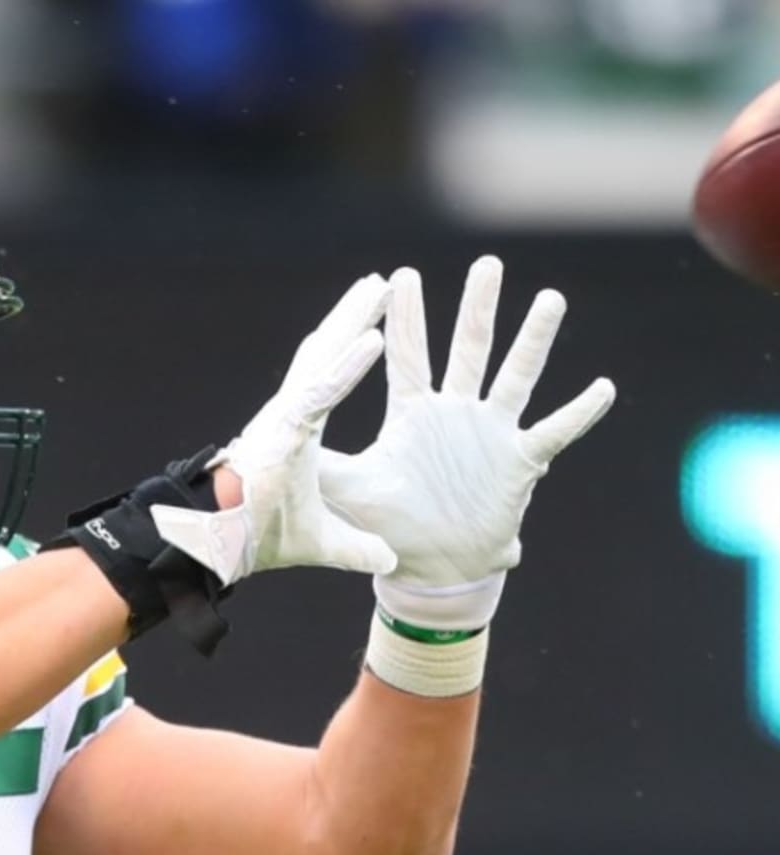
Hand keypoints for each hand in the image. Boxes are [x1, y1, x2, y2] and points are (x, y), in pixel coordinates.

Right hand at [150, 275, 398, 584]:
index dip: (348, 351)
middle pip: (326, 355)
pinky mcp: (282, 431)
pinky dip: (346, 368)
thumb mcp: (321, 541)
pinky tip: (372, 339)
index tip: (373, 324)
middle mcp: (289, 416)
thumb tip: (390, 561)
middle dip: (352, 318)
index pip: (327, 380)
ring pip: (323, 360)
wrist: (216, 547)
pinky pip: (321, 392)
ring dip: (352, 322)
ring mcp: (284, 419)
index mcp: (296, 432)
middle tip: (379, 283)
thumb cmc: (253, 536)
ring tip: (378, 286)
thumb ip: (355, 546)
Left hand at [319, 255, 614, 629]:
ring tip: (550, 299)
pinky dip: (578, 413)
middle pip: (468, 350)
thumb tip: (275, 449)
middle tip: (488, 264)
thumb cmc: (393, 525)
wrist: (432, 567)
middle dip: (477, 308)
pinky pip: (554, 432)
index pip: (408, 357)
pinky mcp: (519, 462)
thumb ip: (322, 465)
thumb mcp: (353, 492)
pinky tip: (603, 387)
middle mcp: (456, 414)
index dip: (406, 319)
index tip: (400, 275)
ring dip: (534, 341)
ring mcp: (491, 433)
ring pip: (516, 377)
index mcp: (415, 415)